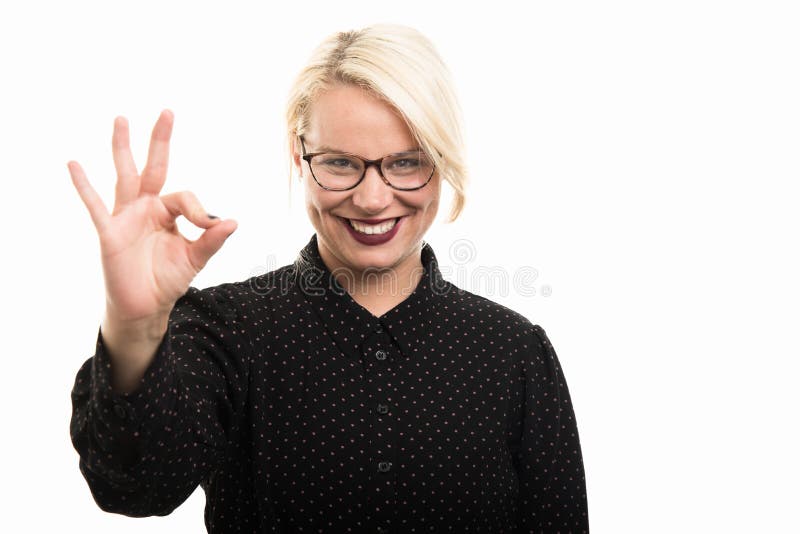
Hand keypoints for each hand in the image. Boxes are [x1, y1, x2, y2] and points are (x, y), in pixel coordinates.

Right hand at [69, 110, 236, 322]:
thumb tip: (233, 222)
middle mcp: (146, 207)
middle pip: (154, 167)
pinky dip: (84, 186)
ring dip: (123, 148)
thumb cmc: (168, 278)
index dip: (199, 211)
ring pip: (125, 176)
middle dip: (160, 140)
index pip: (185, 198)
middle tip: (167, 112)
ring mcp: (125, 217)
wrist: (145, 306)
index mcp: (168, 211)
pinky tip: (74, 164)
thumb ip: (211, 240)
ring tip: (122, 120)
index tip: (208, 226)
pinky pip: (94, 205)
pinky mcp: (109, 232)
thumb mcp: (195, 258)